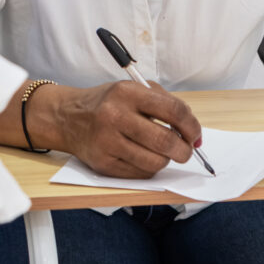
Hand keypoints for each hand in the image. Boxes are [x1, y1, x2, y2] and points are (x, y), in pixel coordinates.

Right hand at [57, 80, 201, 177]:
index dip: (191, 126)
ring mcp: (107, 142)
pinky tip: (142, 157)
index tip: (195, 134)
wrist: (68, 117)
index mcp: (127, 93)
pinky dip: (148, 168)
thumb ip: (163, 102)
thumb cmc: (107, 103)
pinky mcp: (103, 164)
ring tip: (160, 152)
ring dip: (165, 160)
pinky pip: (140, 174)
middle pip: (165, 141)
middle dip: (184, 150)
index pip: (173, 110)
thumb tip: (192, 131)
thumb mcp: (131, 89)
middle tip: (185, 150)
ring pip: (155, 162)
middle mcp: (115, 116)